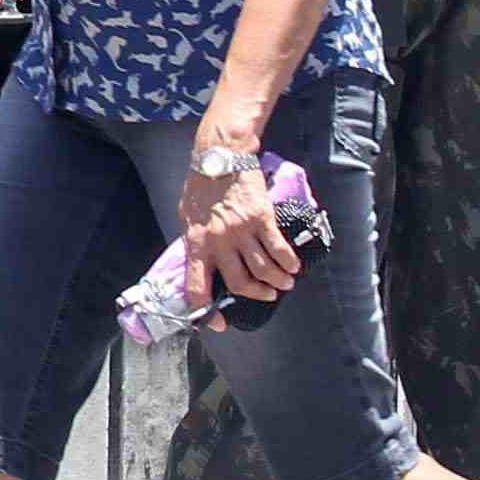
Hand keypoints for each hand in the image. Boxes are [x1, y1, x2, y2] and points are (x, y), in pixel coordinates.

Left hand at [183, 160, 301, 310]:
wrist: (220, 155)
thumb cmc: (201, 185)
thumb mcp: (187, 217)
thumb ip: (196, 242)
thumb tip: (201, 264)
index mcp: (196, 243)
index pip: (197, 286)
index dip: (206, 312)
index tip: (218, 324)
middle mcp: (218, 241)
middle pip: (239, 283)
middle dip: (255, 295)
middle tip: (265, 295)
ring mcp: (241, 230)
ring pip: (262, 269)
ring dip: (276, 282)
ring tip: (284, 283)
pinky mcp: (261, 217)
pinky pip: (277, 248)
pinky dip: (288, 262)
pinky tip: (293, 267)